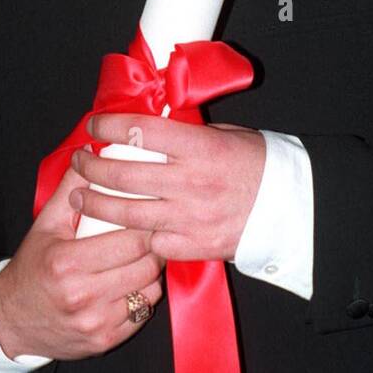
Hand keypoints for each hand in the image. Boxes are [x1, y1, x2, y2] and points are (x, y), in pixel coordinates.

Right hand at [0, 158, 164, 362]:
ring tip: (142, 259)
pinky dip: (143, 297)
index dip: (146, 225)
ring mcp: (95, 323)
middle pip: (144, 265)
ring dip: (151, 273)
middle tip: (152, 235)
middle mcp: (82, 296)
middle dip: (154, 248)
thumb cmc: (32, 268)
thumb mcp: (45, 225)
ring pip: (149, 291)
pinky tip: (132, 284)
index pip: (130, 240)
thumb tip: (91, 156)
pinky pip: (142, 314)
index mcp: (67, 263)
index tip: (149, 215)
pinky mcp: (105, 341)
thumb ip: (70, 190)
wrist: (12, 320)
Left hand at [68, 114, 266, 261]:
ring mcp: (190, 217)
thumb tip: (146, 126)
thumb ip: (186, 133)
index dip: (110, 126)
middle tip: (79, 160)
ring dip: (97, 204)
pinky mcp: (194, 246)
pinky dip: (135, 236)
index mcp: (199, 147)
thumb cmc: (259, 164)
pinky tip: (121, 229)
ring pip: (128, 213)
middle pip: (124, 173)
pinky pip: (152, 243)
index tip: (95, 125)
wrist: (293, 208)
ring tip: (79, 198)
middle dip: (91, 166)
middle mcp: (190, 182)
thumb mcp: (224, 134)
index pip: (141, 130)